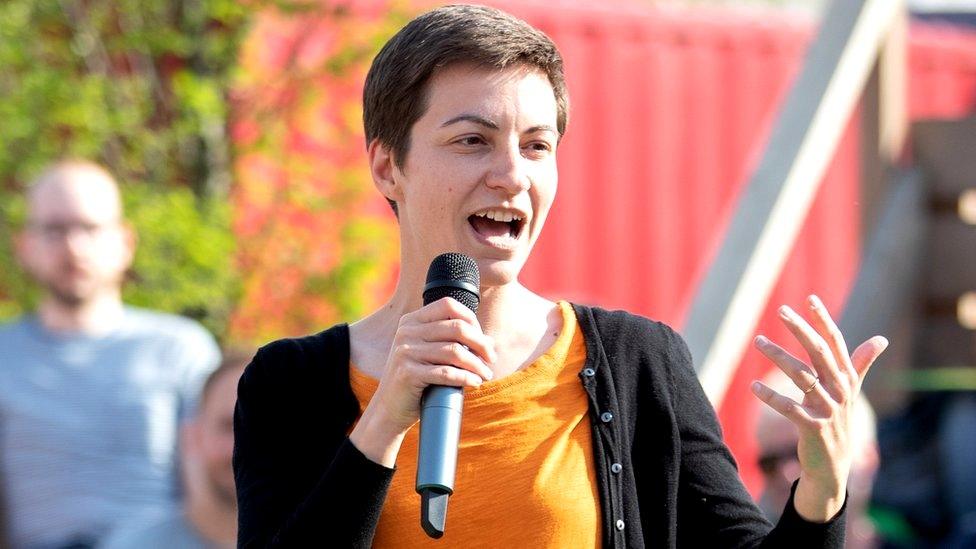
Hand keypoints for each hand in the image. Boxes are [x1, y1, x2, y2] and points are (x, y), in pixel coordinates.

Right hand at [350, 297, 495, 465]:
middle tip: (491, 359)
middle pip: (457, 327)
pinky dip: (466, 378)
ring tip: (486, 374)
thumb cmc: (416, 380)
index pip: (448, 305)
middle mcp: (407, 332)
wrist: (389, 408)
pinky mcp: (408, 373)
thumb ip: (456, 343)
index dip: (472, 320)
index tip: (484, 340)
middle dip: (481, 344)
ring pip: (455, 351)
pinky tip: (475, 382)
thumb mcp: (433, 355)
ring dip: (477, 364)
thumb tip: (490, 340)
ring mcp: (405, 351)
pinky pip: (446, 373)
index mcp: (412, 321)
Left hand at [751, 294, 886, 521]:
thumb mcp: (850, 392)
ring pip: (802, 376)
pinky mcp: (814, 428)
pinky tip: (754, 387)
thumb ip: (860, 364)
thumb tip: (882, 339)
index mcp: (846, 379)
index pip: (836, 343)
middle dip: (801, 330)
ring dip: (779, 355)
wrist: (834, 466)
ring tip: (758, 341)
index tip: (810, 299)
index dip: (824, 320)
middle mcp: (840, 391)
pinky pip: (789, 408)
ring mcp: (829, 410)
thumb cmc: (838, 421)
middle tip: (781, 310)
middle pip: (820, 353)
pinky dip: (771, 397)